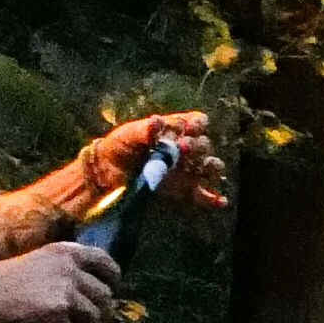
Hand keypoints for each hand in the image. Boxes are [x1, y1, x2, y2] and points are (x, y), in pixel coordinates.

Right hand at [0, 240, 124, 322]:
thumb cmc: (3, 284)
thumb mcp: (40, 265)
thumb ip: (66, 273)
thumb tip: (98, 296)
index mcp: (66, 251)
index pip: (105, 261)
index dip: (112, 280)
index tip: (109, 294)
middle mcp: (70, 266)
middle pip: (105, 297)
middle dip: (99, 319)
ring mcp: (66, 286)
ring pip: (94, 320)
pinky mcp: (58, 308)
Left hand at [64, 106, 212, 214]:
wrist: (104, 177)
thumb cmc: (117, 149)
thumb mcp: (127, 135)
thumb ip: (145, 129)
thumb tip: (158, 121)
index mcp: (174, 131)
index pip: (196, 122)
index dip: (196, 124)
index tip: (188, 128)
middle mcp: (184, 149)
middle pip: (204, 144)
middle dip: (197, 146)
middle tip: (181, 149)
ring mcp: (186, 170)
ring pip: (210, 166)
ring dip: (210, 167)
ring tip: (198, 169)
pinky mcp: (184, 191)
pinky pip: (205, 195)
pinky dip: (214, 198)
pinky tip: (219, 201)